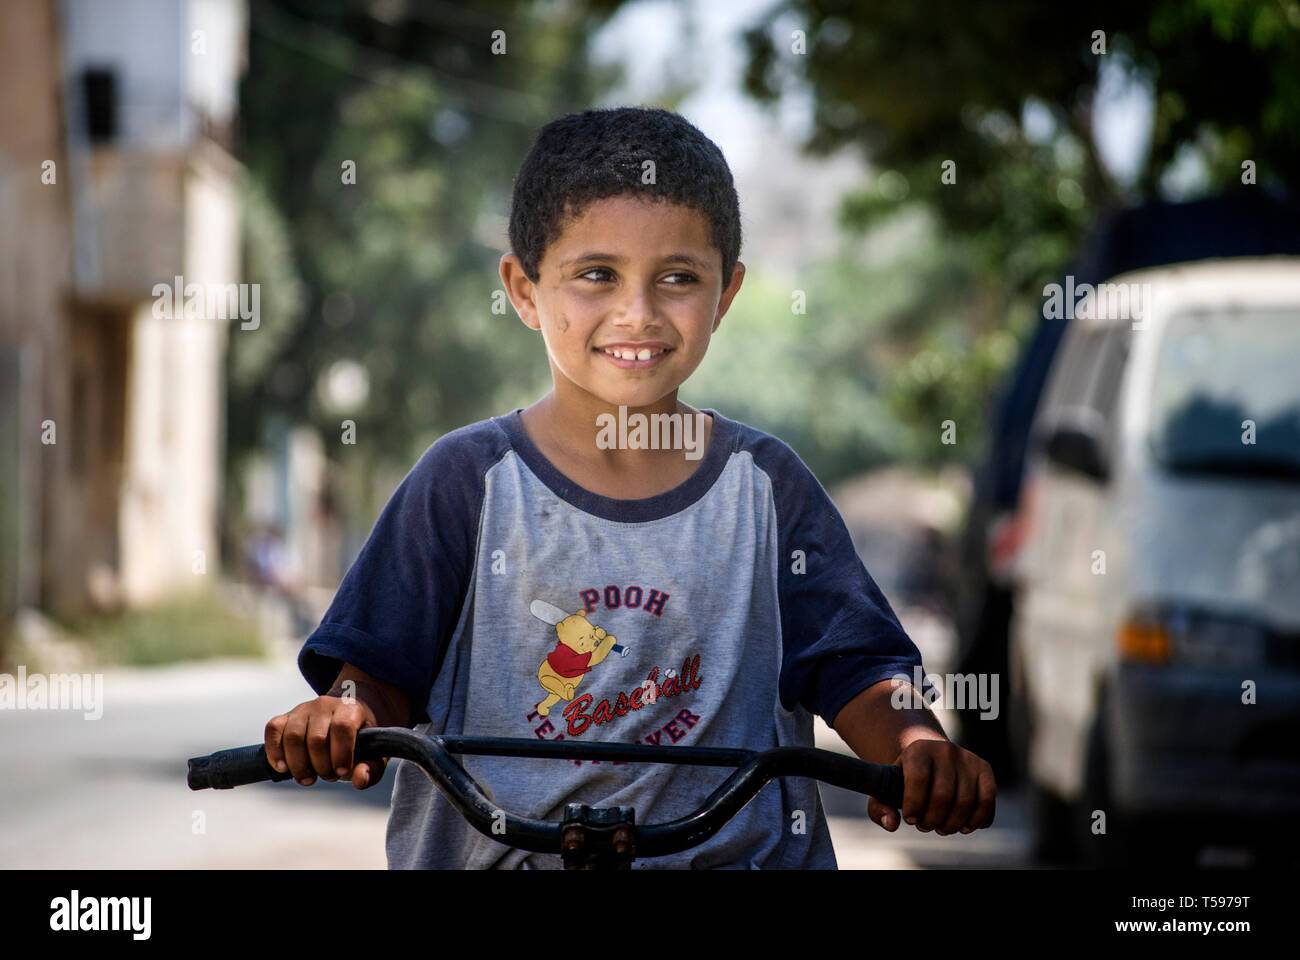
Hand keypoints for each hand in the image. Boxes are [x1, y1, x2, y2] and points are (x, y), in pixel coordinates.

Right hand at [264, 695, 387, 789]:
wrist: (346, 718)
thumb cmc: (360, 740)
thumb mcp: (374, 754)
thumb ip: (371, 769)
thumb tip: (359, 779)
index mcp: (351, 709)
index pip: (342, 727)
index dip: (341, 753)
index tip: (342, 771)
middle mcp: (325, 704)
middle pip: (316, 738)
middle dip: (321, 765)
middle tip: (328, 776)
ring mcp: (303, 709)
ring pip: (293, 736)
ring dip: (299, 764)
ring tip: (308, 778)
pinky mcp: (286, 717)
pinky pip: (273, 729)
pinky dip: (274, 751)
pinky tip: (283, 767)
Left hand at [867, 738, 995, 834]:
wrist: (930, 760)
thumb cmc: (905, 780)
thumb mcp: (886, 789)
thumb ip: (879, 808)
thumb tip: (892, 824)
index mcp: (918, 750)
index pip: (919, 778)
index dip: (915, 804)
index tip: (910, 819)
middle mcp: (944, 750)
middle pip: (943, 794)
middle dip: (933, 819)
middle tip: (925, 827)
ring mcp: (967, 758)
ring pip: (965, 801)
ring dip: (952, 824)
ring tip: (941, 828)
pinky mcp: (984, 769)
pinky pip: (987, 799)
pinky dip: (976, 819)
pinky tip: (964, 827)